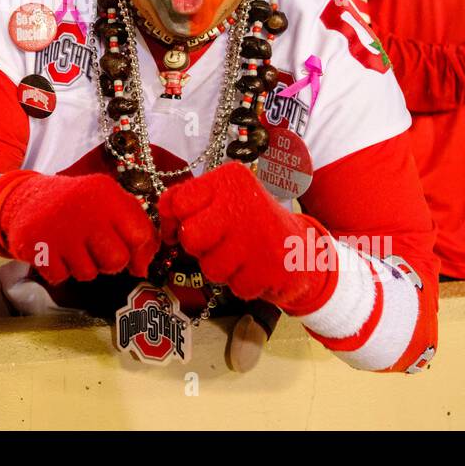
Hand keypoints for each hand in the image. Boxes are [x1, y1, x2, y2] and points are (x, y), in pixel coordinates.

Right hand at [0, 172, 157, 284]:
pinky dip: (59, 270)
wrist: (27, 199)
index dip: (140, 254)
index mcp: (108, 194)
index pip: (140, 235)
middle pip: (117, 260)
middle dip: (110, 263)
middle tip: (97, 251)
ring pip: (89, 273)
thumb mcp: (107, 199)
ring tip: (73, 248)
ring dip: (83, 267)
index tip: (134, 260)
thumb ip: (134, 225)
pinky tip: (54, 252)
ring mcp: (61, 230)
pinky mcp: (38, 247)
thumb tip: (143, 266)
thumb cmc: (77, 204)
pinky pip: (62, 277)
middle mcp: (86, 210)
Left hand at [158, 162, 332, 310]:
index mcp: (229, 178)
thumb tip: (164, 221)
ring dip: (222, 269)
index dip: (173, 223)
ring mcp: (259, 234)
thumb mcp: (221, 201)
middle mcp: (245, 200)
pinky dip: (243, 284)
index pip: (178, 202)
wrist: (300, 249)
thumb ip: (188, 204)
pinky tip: (256, 269)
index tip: (180, 230)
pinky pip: (235, 286)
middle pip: (191, 236)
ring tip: (241, 256)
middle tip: (218, 243)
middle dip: (199, 248)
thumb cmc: (249, 224)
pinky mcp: (271, 266)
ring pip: (211, 266)